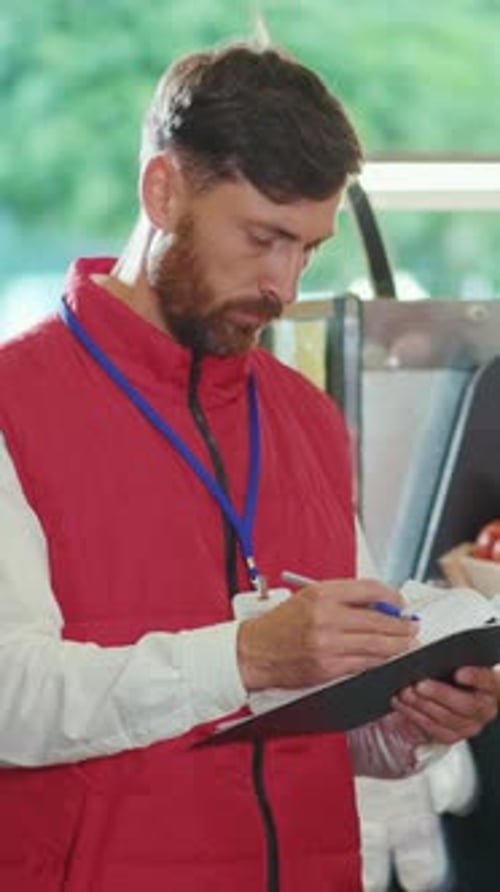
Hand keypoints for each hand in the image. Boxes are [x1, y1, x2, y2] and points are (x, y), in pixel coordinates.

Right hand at [237, 578, 418, 690]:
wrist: (256, 650)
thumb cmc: (282, 623)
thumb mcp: (310, 597)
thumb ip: (343, 597)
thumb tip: (379, 604)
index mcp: (322, 593)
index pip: (370, 589)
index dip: (392, 596)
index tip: (400, 603)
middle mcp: (326, 616)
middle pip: (379, 619)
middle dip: (402, 625)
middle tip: (412, 627)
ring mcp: (328, 644)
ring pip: (376, 645)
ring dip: (398, 646)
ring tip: (407, 643)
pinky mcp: (328, 667)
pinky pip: (364, 664)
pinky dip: (380, 661)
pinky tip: (387, 658)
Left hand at [391, 666, 497, 744]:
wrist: (453, 692)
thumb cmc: (454, 671)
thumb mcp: (457, 660)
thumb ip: (450, 657)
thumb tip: (427, 652)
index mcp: (491, 687)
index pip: (489, 681)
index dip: (476, 678)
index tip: (459, 673)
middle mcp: (485, 709)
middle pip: (466, 705)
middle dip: (440, 694)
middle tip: (419, 684)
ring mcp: (469, 726)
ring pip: (448, 721)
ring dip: (423, 707)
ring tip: (405, 693)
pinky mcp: (452, 735)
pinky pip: (434, 731)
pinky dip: (415, 717)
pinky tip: (402, 706)